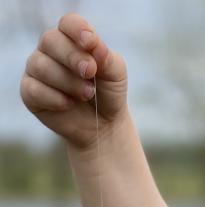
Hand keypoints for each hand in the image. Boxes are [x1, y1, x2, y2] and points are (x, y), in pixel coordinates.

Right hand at [20, 14, 127, 150]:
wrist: (104, 125)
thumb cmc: (108, 93)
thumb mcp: (116, 75)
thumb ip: (107, 58)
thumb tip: (93, 44)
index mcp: (72, 39)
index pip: (68, 23)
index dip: (77, 30)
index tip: (90, 43)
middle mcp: (51, 50)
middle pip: (51, 40)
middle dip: (73, 57)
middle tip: (91, 73)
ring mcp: (37, 69)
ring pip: (41, 65)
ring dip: (68, 82)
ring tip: (87, 94)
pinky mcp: (30, 91)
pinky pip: (34, 89)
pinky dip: (55, 98)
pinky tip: (69, 104)